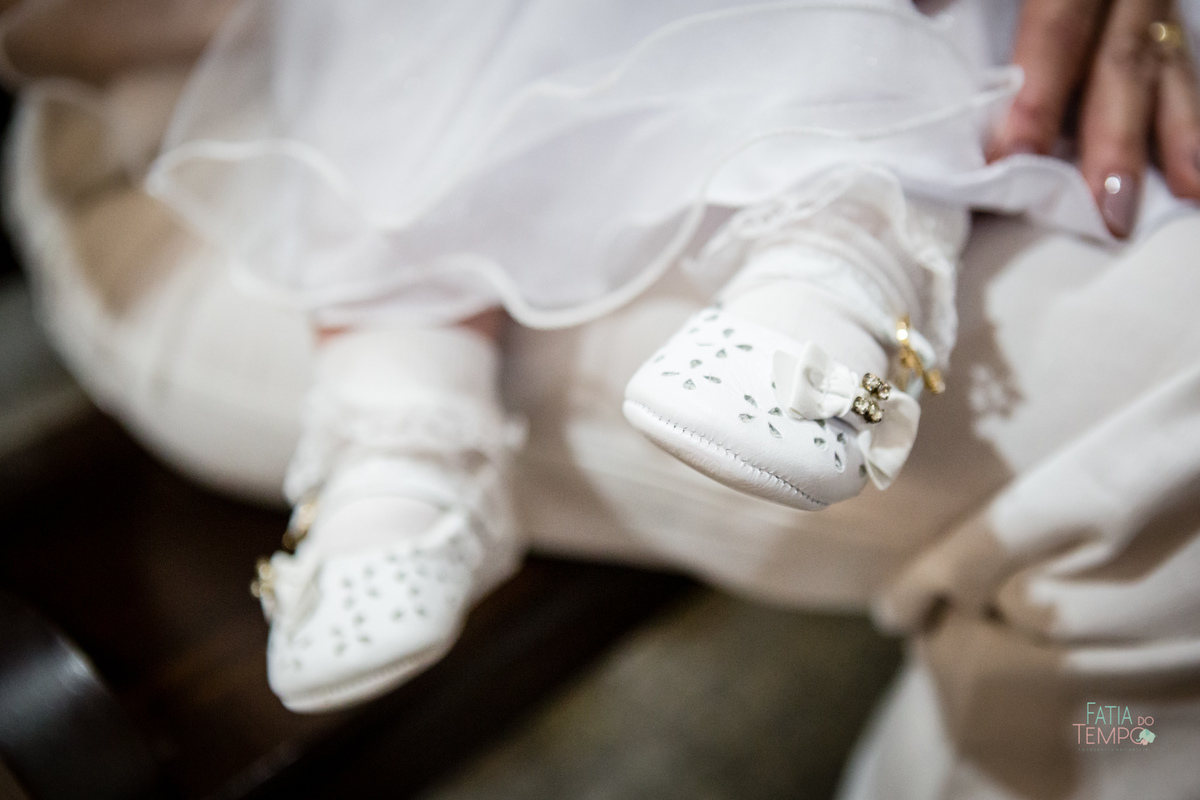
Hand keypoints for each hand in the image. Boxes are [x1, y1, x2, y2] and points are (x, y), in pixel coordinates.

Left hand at [989, 0, 1199, 237]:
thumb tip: (925, 9)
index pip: (1060, 25)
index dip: (1041, 93)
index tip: (1015, 155)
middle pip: (1123, 54)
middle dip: (1118, 136)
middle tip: (1109, 209)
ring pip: (1165, 57)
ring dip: (1175, 128)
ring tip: (1186, 189)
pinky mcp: (1157, 0)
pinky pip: (1179, 52)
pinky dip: (1186, 104)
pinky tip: (1193, 159)